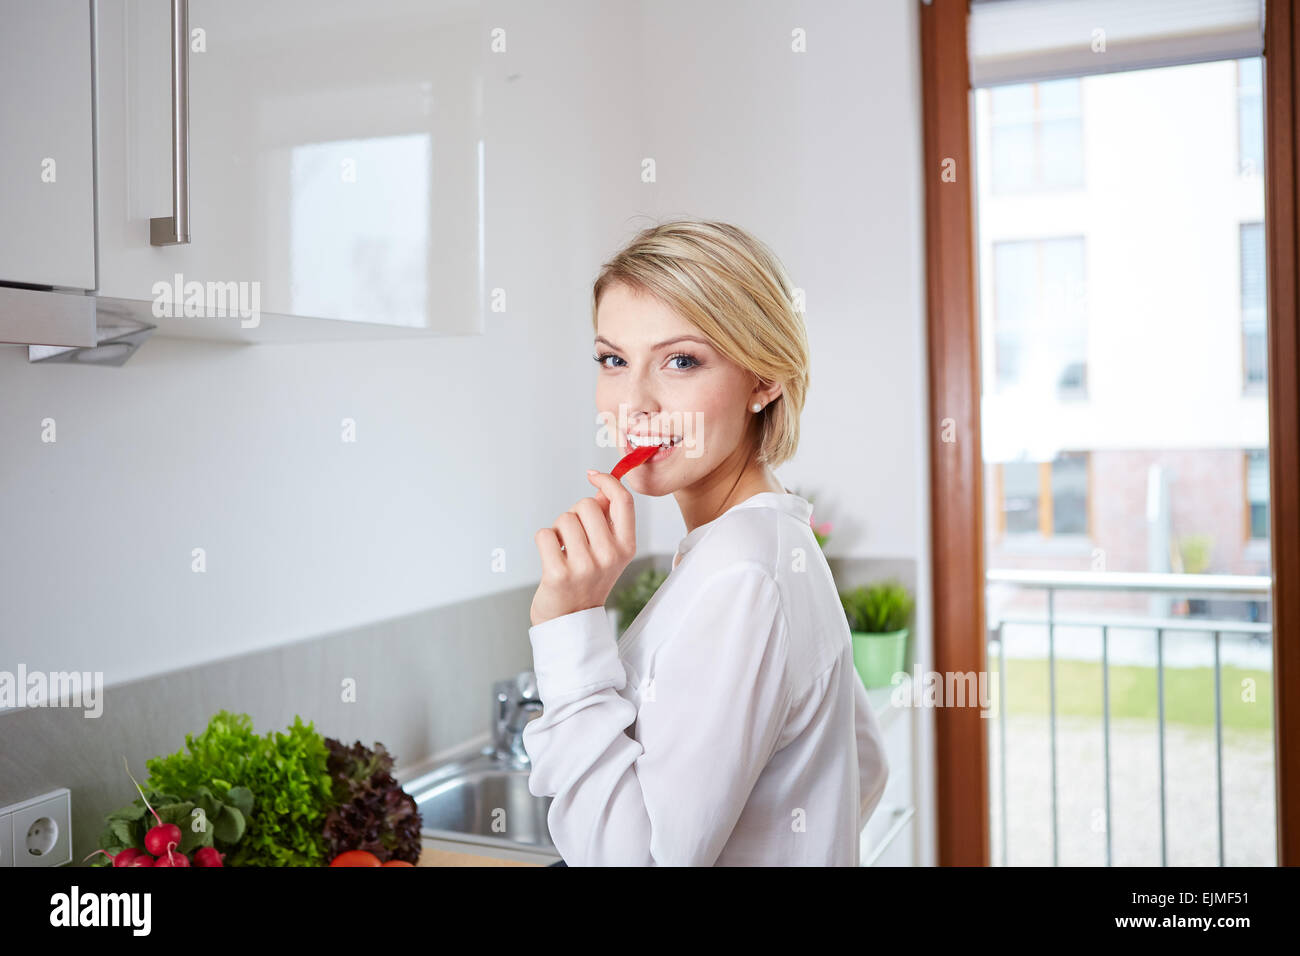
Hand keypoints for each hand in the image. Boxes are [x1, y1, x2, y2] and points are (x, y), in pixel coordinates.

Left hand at [530, 470, 635, 626]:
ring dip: (558, 530)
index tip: (592, 476)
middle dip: (575, 514)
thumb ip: (608, 519)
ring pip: (564, 518)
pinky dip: (544, 542)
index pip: (624, 501)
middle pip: (587, 505)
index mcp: (626, 547)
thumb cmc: (588, 581)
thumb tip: (602, 486)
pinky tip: (552, 558)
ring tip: (564, 551)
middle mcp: (609, 556)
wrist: (571, 620)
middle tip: (575, 539)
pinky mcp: (558, 574)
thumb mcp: (608, 551)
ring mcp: (584, 566)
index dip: (608, 481)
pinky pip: (544, 534)